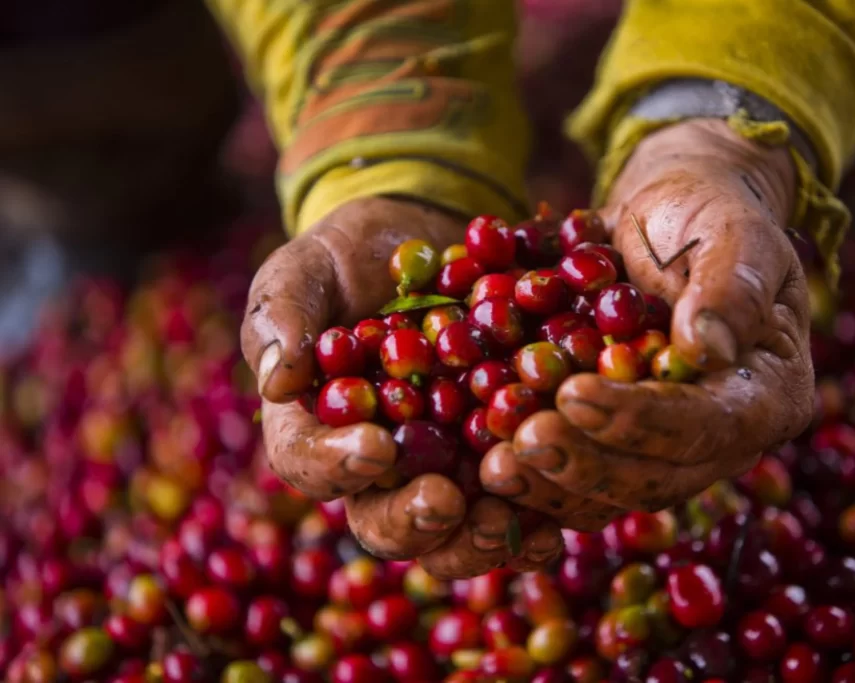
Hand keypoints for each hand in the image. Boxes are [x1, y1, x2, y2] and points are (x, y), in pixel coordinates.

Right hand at [242, 197, 561, 576]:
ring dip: (478, 536)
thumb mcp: (305, 270)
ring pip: (453, 530)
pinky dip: (536, 516)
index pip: (310, 462)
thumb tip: (278, 381)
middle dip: (415, 522)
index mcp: (317, 429)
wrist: (424, 242)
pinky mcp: (499, 453)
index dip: (337, 466)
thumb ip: (283, 315)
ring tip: (506, 519)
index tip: (376, 447)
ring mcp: (443, 466)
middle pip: (384, 520)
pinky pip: (516, 500)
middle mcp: (379, 465)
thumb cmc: (348, 261)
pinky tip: (558, 522)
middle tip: (445, 502)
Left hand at [480, 119, 814, 528]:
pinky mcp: (619, 449)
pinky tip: (488, 462)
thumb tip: (707, 348)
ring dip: (551, 486)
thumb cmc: (705, 216)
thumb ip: (729, 285)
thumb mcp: (732, 231)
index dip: (642, 419)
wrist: (666, 222)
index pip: (710, 425)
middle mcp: (723, 439)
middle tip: (523, 439)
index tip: (574, 393)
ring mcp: (668, 452)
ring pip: (612, 495)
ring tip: (495, 465)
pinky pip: (578, 482)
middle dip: (587, 463)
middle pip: (659, 478)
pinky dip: (535, 478)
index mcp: (768, 392)